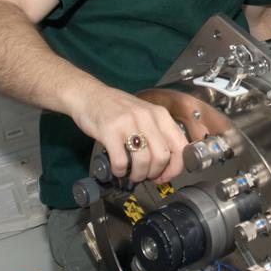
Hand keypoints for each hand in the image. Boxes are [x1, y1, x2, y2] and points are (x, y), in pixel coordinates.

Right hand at [73, 85, 187, 183]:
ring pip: (144, 161)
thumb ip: (158, 134)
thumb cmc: (116, 107)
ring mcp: (128, 123)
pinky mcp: (109, 131)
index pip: (181, 145)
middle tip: (147, 176)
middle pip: (162, 156)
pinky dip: (120, 171)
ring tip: (132, 174)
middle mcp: (147, 117)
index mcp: (160, 114)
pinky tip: (118, 169)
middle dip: (155, 173)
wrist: (89, 95)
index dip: (175, 167)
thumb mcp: (145, 114)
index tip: (166, 175)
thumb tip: (166, 163)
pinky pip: (121, 161)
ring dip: (138, 175)